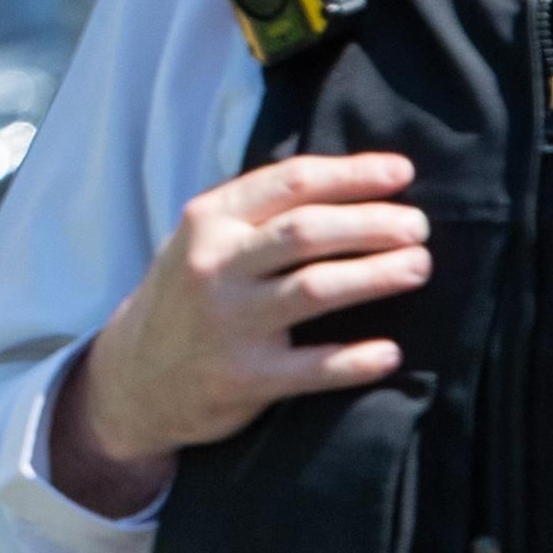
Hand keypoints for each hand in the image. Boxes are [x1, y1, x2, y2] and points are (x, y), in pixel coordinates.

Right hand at [43, 151, 429, 513]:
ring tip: (419, 267)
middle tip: (419, 227)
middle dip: (374, 223)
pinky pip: (312, 368)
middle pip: (309, 232)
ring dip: (377, 275)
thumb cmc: (189, 295)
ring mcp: (227, 323)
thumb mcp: (203, 239)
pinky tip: (390, 352)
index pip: (292, 182)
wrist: (133, 378)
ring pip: (316, 289)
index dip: (354, 175)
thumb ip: (260, 211)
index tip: (402, 173)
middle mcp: (214, 266)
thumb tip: (357, 184)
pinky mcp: (243, 379)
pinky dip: (356, 360)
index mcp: (209, 220)